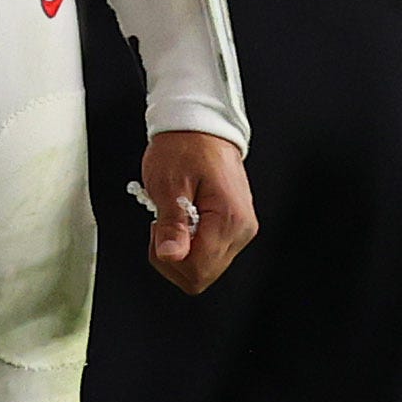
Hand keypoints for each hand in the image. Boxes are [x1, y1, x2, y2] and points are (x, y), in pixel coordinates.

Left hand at [137, 129, 255, 295]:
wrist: (202, 127)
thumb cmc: (186, 147)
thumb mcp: (168, 185)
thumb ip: (171, 226)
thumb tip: (171, 256)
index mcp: (229, 220)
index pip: (198, 271)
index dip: (170, 259)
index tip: (160, 232)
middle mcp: (242, 229)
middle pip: (203, 275)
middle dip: (175, 258)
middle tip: (163, 225)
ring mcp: (240, 229)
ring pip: (206, 267)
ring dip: (182, 250)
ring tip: (175, 218)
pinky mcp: (234, 226)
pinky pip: (209, 250)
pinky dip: (190, 241)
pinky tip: (184, 219)